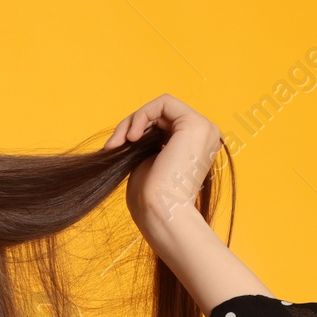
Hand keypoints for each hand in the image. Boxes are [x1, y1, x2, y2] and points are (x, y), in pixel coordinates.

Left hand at [104, 94, 222, 226]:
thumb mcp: (146, 162)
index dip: (136, 130)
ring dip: (132, 121)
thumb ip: (146, 142)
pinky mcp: (195, 124)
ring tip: (119, 143)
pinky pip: (163, 103)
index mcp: (194, 146)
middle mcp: (204, 135)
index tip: (114, 148)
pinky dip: (142, 116)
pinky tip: (131, 137)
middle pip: (161, 114)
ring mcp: (203, 128)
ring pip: (160, 107)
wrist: (161, 213)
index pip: (162, 124)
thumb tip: (133, 127)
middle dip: (130, 125)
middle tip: (112, 146)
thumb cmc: (150, 198)